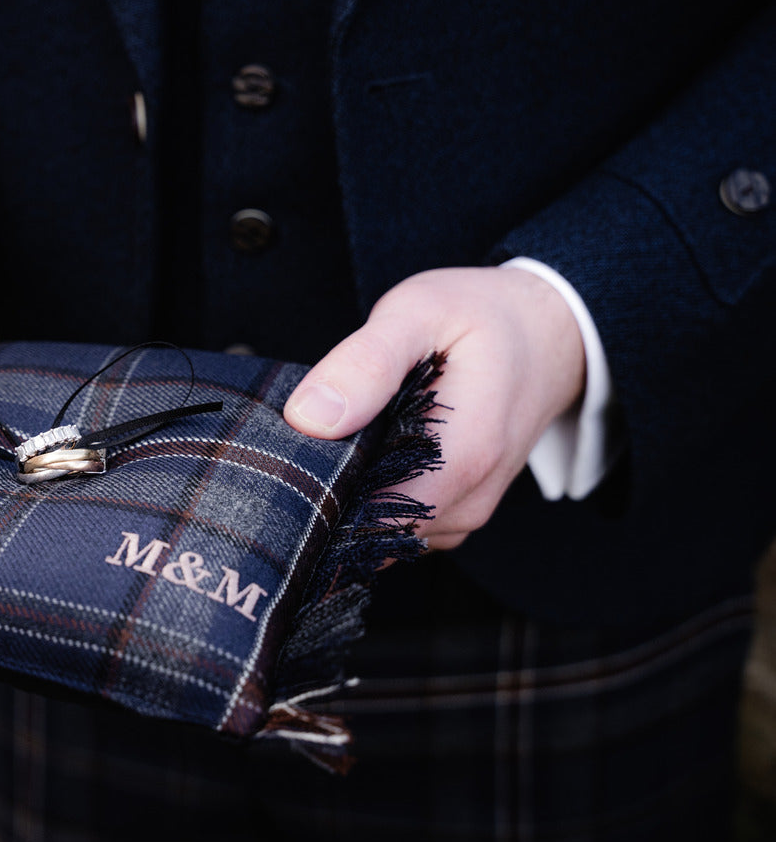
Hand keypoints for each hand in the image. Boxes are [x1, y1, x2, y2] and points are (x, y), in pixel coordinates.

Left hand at [283, 267, 584, 549]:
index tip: (292, 448)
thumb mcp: (419, 313)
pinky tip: (369, 447)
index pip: (362, 517)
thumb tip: (308, 418)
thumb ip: (365, 364)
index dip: (317, 488)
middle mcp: (467, 502)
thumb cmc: (483, 316)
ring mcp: (464, 514)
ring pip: (377, 527)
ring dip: (348, 489)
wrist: (550, 332)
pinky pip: (396, 520)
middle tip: (311, 429)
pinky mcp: (455, 511)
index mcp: (461, 460)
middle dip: (327, 486)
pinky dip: (371, 490)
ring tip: (347, 430)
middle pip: (365, 527)